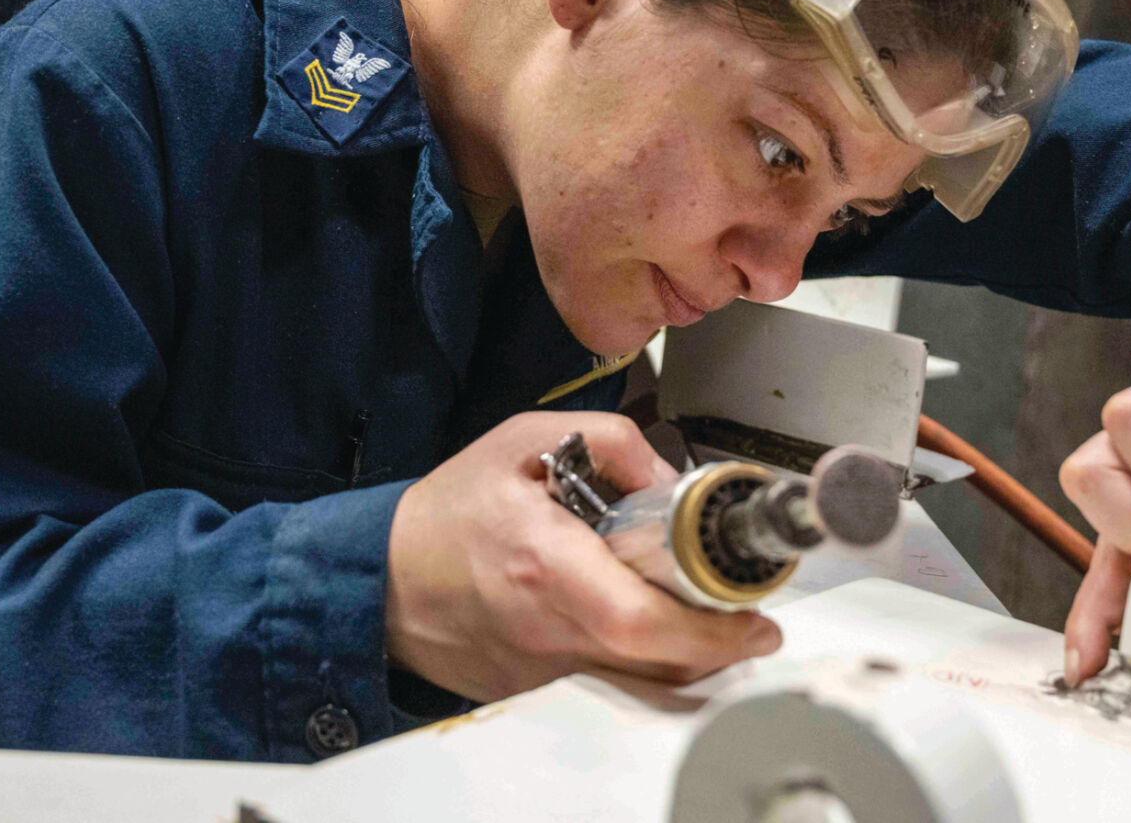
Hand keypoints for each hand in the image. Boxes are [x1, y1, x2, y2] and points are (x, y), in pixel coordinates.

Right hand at [385, 410, 782, 701]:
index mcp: (546, 562)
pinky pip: (600, 679)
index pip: (642, 618)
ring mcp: (537, 668)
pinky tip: (632, 622)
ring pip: (635, 677)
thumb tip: (666, 474)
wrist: (378, 578)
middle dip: (715, 644)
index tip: (753, 619)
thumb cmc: (446, 514)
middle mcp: (544, 626)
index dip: (710, 629)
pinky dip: (630, 657)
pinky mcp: (531, 689)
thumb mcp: (523, 441)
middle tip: (746, 621)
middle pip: (655, 659)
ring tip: (695, 616)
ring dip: (678, 653)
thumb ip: (608, 440)